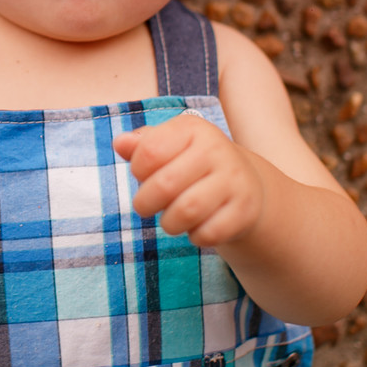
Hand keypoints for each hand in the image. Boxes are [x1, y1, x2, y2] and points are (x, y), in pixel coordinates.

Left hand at [112, 114, 264, 247]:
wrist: (245, 183)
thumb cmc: (191, 164)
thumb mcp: (167, 146)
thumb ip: (140, 145)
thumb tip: (120, 143)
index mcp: (192, 128)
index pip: (149, 152)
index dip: (137, 171)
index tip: (143, 175)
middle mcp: (216, 149)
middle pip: (165, 185)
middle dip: (145, 203)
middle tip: (145, 207)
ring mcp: (234, 179)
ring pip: (187, 212)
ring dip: (169, 223)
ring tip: (170, 220)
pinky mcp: (246, 209)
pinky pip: (210, 233)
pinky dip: (196, 237)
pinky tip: (196, 229)